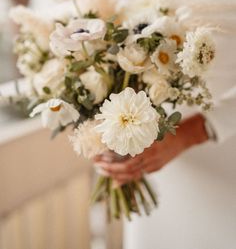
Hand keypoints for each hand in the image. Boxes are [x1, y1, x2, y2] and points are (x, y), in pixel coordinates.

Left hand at [94, 114, 208, 184]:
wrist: (186, 136)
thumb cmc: (167, 126)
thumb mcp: (150, 124)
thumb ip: (135, 128)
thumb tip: (114, 131)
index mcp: (148, 147)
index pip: (125, 160)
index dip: (110, 161)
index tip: (97, 157)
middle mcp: (150, 159)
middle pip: (126, 170)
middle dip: (109, 169)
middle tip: (96, 166)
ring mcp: (154, 165)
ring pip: (132, 175)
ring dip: (115, 175)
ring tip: (102, 172)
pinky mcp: (156, 167)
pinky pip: (138, 175)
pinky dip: (126, 178)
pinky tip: (116, 180)